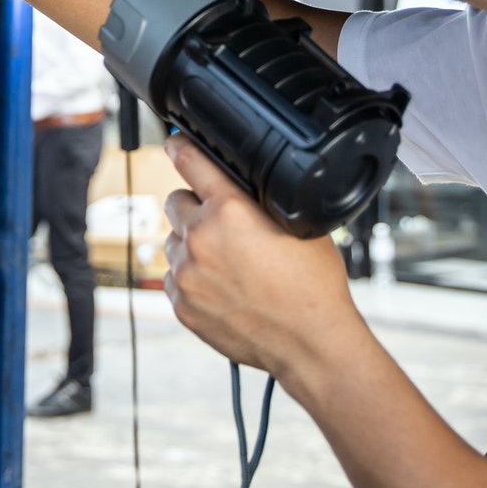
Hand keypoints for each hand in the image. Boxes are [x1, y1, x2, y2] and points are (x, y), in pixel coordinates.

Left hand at [162, 135, 358, 376]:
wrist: (311, 343)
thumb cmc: (313, 286)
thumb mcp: (296, 224)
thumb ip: (257, 200)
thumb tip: (236, 187)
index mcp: (230, 210)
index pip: (190, 161)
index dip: (182, 147)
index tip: (175, 144)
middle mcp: (200, 238)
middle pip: (176, 202)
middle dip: (196, 209)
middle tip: (223, 228)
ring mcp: (187, 273)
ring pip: (173, 242)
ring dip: (192, 246)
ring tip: (228, 265)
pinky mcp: (181, 304)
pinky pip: (173, 278)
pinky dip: (191, 279)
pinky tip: (222, 288)